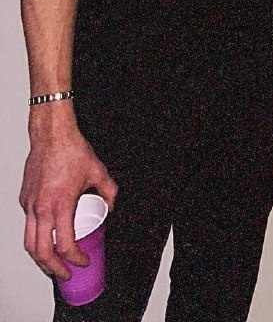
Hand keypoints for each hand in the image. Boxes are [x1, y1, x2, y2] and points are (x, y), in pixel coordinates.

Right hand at [20, 113, 117, 279]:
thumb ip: (109, 191)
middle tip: (65, 274)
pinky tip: (45, 238)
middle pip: (42, 252)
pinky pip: (27, 225)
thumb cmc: (71, 151)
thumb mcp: (98, 172)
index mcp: (60, 205)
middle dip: (54, 269)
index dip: (75, 258)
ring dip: (40, 259)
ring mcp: (30, 205)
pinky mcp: (24, 200)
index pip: (65, 244)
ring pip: (29, 243)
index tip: (82, 261)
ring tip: (52, 265)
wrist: (52, 135)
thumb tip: (111, 206)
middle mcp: (41, 208)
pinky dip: (35, 238)